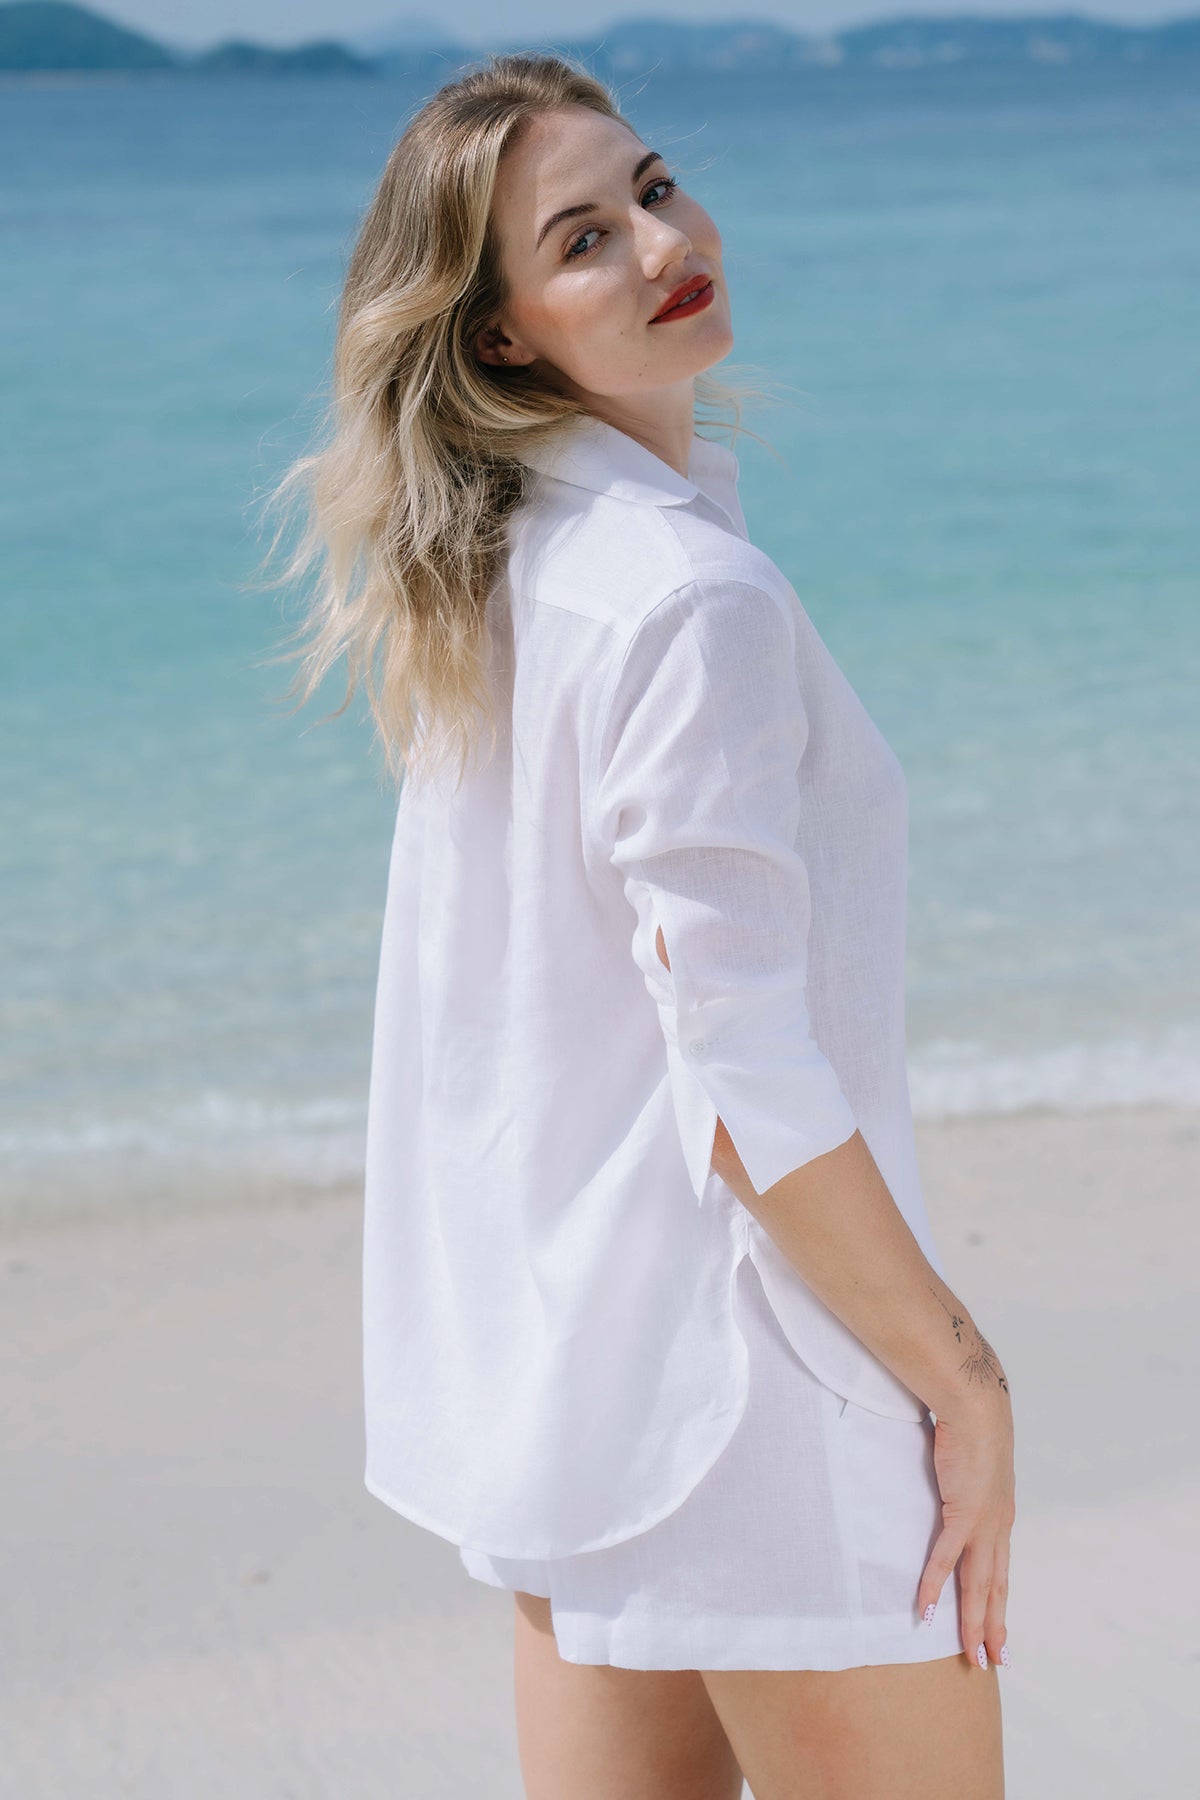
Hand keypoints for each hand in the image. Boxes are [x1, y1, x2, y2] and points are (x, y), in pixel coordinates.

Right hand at [917, 1390, 1015, 1670]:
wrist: (977, 1404)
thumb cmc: (971, 1422)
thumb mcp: (971, 1461)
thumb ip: (963, 1478)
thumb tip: (950, 1479)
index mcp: (1000, 1515)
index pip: (1000, 1570)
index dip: (999, 1603)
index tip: (999, 1631)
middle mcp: (997, 1525)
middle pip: (995, 1587)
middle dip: (995, 1627)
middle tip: (994, 1662)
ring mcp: (983, 1523)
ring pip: (978, 1585)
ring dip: (974, 1622)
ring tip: (972, 1655)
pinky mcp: (963, 1513)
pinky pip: (946, 1558)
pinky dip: (935, 1586)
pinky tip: (926, 1612)